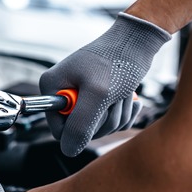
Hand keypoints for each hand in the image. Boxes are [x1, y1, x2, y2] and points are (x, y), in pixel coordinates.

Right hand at [40, 12, 169, 156]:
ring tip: (122, 93)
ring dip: (116, 115)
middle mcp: (62, 92)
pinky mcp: (98, 99)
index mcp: (52, 87)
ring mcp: (80, 97)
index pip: (59, 130)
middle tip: (113, 97)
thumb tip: (68, 150)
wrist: (138, 40)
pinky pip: (109, 121)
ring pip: (98, 128)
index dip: (80, 128)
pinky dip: (123, 113)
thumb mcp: (98, 94)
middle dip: (103, 119)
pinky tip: (128, 97)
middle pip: (79, 131)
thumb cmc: (118, 59)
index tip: (97, 109)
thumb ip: (80, 125)